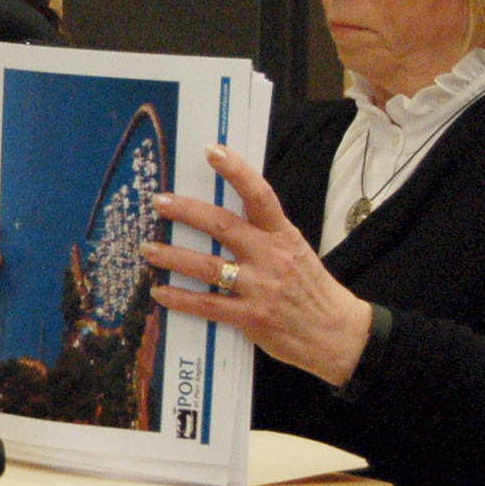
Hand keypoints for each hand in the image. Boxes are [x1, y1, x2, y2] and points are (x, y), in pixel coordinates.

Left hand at [145, 144, 374, 387]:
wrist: (337, 335)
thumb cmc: (311, 289)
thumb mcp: (295, 251)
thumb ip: (263, 234)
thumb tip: (219, 215)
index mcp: (282, 235)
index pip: (260, 195)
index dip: (236, 171)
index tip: (212, 151)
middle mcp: (271, 257)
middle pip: (223, 227)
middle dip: (186, 211)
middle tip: (158, 201)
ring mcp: (260, 288)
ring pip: (207, 267)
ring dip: (172, 256)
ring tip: (147, 248)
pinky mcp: (251, 317)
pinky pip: (207, 305)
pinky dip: (180, 299)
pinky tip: (159, 292)